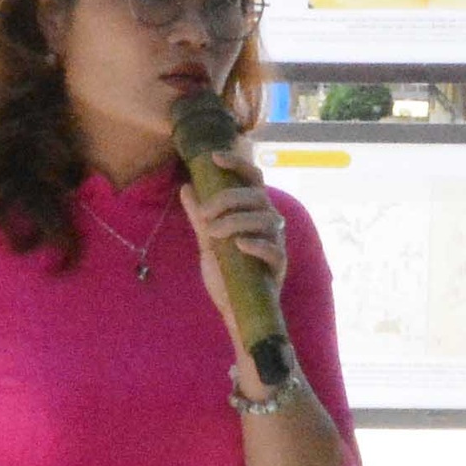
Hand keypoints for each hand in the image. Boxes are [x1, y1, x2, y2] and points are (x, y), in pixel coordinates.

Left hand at [184, 173, 289, 306]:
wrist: (234, 308)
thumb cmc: (227, 271)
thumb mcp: (208, 240)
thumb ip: (199, 215)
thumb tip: (186, 187)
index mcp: (255, 211)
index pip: (253, 178)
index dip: (236, 163)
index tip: (214, 158)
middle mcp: (269, 223)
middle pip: (257, 196)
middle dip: (228, 199)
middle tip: (204, 215)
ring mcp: (276, 243)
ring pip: (266, 220)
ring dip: (236, 221)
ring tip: (213, 233)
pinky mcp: (279, 266)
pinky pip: (274, 250)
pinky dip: (257, 245)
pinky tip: (239, 245)